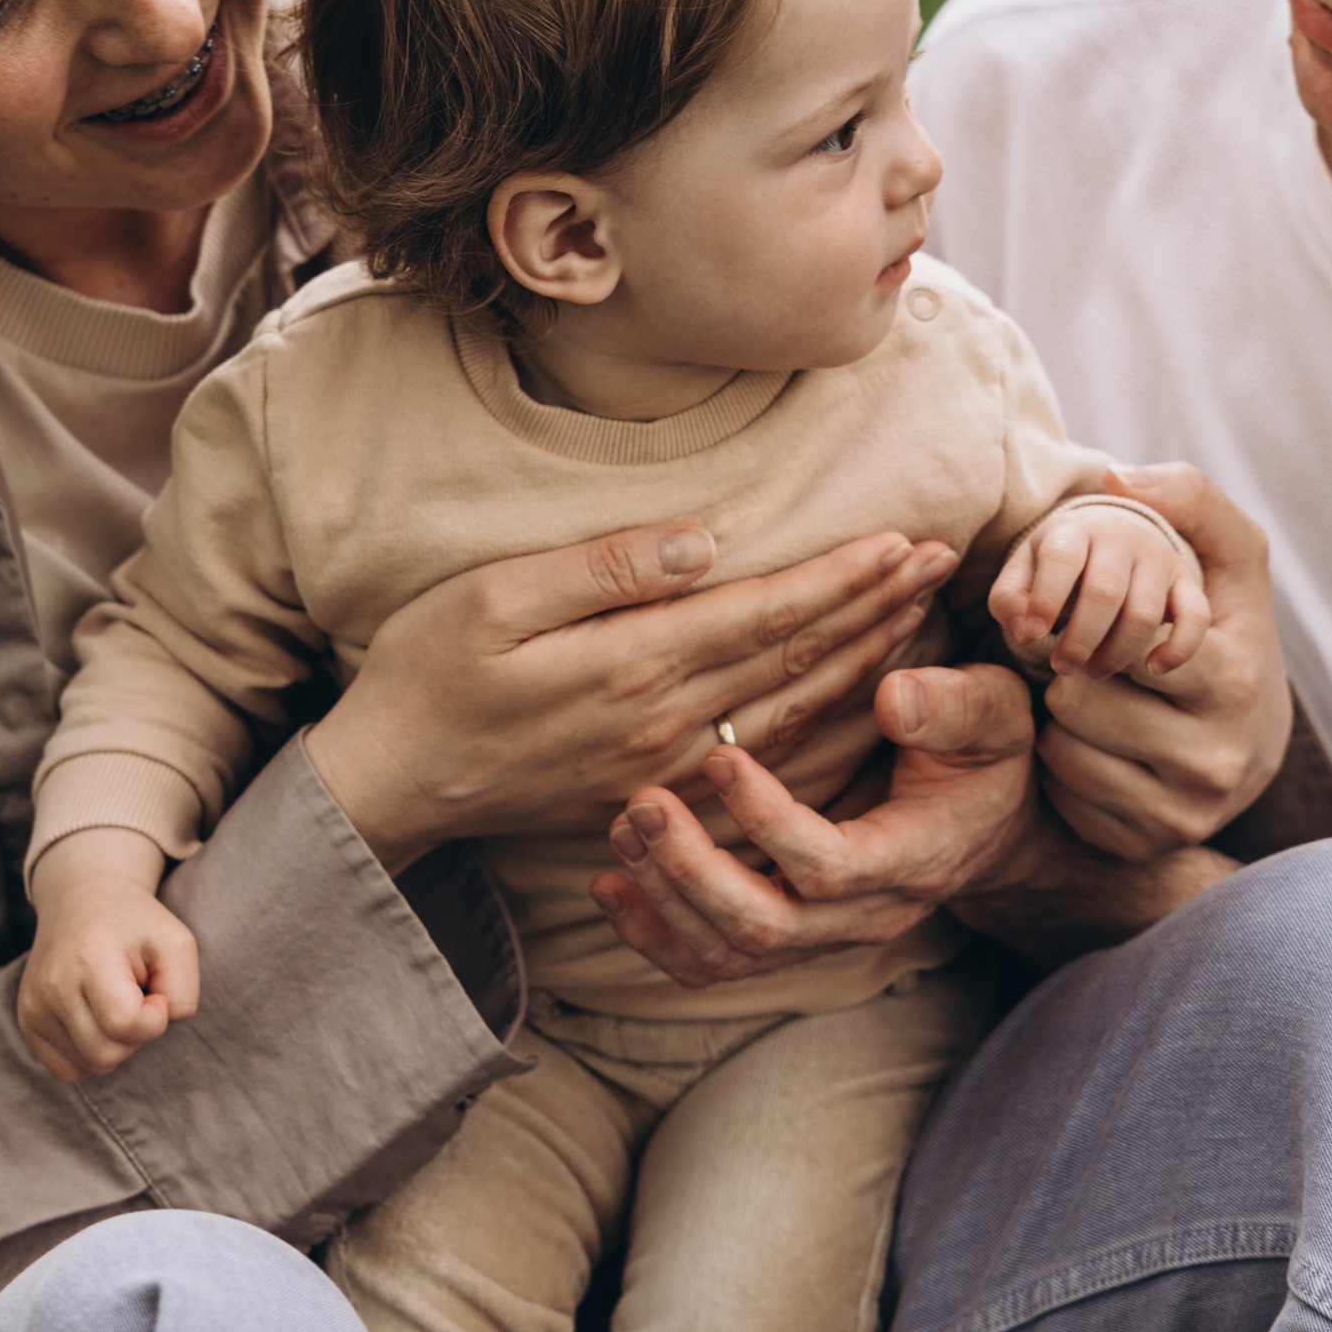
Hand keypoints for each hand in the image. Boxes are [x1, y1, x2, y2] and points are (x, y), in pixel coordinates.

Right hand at [18, 827, 201, 1085]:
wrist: (82, 900)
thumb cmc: (136, 925)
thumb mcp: (177, 943)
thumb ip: (183, 992)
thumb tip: (155, 1025)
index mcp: (89, 959)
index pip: (125, 1024)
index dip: (154, 1018)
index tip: (154, 992)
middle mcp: (52, 985)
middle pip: (107, 1055)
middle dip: (134, 1034)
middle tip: (135, 997)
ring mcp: (33, 1006)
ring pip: (90, 1066)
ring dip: (114, 1043)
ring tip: (113, 1003)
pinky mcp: (27, 1021)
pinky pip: (68, 1070)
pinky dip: (91, 1054)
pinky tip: (95, 1019)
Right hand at [304, 523, 956, 872]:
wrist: (388, 787)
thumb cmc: (426, 674)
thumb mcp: (493, 599)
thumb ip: (604, 569)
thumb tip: (706, 543)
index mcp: (634, 667)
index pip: (770, 612)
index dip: (846, 575)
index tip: (907, 536)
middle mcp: (667, 726)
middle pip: (799, 659)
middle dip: (876, 605)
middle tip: (942, 557)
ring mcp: (664, 771)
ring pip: (795, 712)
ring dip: (863, 660)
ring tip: (914, 612)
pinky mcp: (652, 796)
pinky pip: (764, 761)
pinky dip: (823, 720)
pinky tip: (850, 695)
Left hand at [592, 657, 1229, 990]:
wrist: (991, 823)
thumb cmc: (987, 754)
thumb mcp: (994, 713)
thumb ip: (952, 705)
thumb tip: (894, 698)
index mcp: (912, 858)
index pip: (829, 867)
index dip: (769, 821)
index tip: (721, 756)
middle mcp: (866, 915)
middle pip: (766, 929)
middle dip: (691, 871)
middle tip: (639, 805)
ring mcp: (824, 936)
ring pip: (730, 956)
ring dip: (663, 900)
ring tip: (620, 830)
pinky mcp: (790, 936)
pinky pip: (713, 964)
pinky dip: (654, 933)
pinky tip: (609, 887)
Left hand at [992, 496, 1209, 682]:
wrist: (1111, 535)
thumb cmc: (1058, 564)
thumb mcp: (1024, 570)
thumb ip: (1010, 598)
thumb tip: (1024, 630)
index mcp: (1075, 529)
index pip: (1062, 558)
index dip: (1045, 599)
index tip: (1032, 635)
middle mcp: (1121, 538)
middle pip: (1104, 592)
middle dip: (1080, 638)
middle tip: (1062, 667)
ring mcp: (1158, 559)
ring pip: (1144, 613)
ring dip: (1117, 652)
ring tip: (1093, 672)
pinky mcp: (1186, 584)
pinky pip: (1194, 617)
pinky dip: (1179, 647)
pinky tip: (1153, 669)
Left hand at [1030, 467, 1290, 864]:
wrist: (1253, 743)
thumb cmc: (1226, 634)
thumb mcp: (1230, 557)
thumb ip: (1190, 497)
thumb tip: (1119, 477)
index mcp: (1232, 681)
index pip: (1122, 645)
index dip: (1104, 626)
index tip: (1123, 626)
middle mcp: (1216, 758)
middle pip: (1078, 700)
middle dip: (1079, 673)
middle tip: (1102, 668)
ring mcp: (1184, 813)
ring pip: (1063, 748)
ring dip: (1066, 719)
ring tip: (1106, 706)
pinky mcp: (1148, 843)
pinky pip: (1063, 792)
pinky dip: (1069, 764)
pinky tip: (1106, 749)